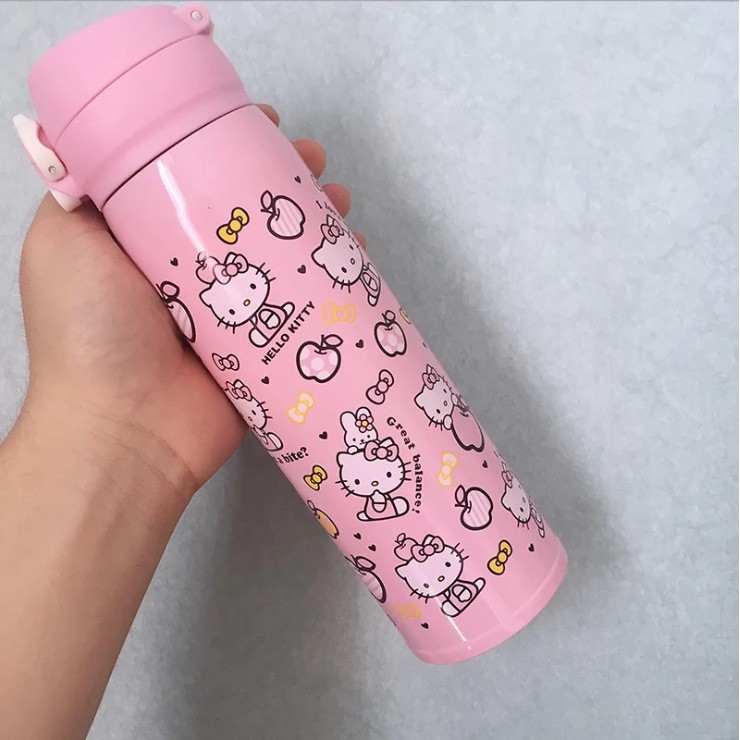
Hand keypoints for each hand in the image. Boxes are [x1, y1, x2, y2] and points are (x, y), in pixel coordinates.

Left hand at [18, 105, 364, 504]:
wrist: (125, 429)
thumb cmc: (91, 331)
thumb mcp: (64, 242)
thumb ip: (83, 192)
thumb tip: (110, 144)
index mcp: (144, 241)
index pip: (192, 176)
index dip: (228, 144)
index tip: (262, 123)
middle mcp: (190, 271)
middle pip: (246, 211)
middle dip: (284, 177)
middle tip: (315, 160)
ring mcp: (231, 310)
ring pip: (281, 253)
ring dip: (315, 221)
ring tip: (340, 198)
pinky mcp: (262, 345)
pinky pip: (303, 304)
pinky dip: (331, 277)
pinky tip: (354, 253)